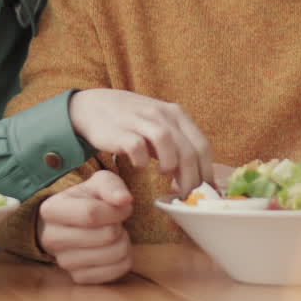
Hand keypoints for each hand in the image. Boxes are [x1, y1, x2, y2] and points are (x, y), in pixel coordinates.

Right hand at [39, 170, 134, 283]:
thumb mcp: (99, 183)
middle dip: (119, 225)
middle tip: (114, 221)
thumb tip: (124, 200)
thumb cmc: (88, 199)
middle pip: (106, 236)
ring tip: (112, 233)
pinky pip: (115, 272)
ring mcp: (63, 262)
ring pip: (113, 255)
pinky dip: (124, 259)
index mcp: (51, 210)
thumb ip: (112, 186)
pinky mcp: (78, 278)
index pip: (91, 213)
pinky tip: (112, 249)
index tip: (121, 206)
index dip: (115, 210)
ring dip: (124, 242)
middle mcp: (51, 239)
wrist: (74, 223)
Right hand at [68, 89, 213, 194]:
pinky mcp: (121, 130)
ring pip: (167, 144)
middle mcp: (162, 115)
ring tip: (164, 175)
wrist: (95, 106)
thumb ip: (178, 146)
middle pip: (188, 150)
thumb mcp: (160, 127)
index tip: (204, 191)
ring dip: (169, 166)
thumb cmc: (133, 123)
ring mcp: (141, 120)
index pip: (202, 146)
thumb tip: (197, 178)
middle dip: (191, 178)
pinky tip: (139, 164)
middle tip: (185, 194)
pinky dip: (142, 160)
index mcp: (177, 115)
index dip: (205, 172)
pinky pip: (137, 147)